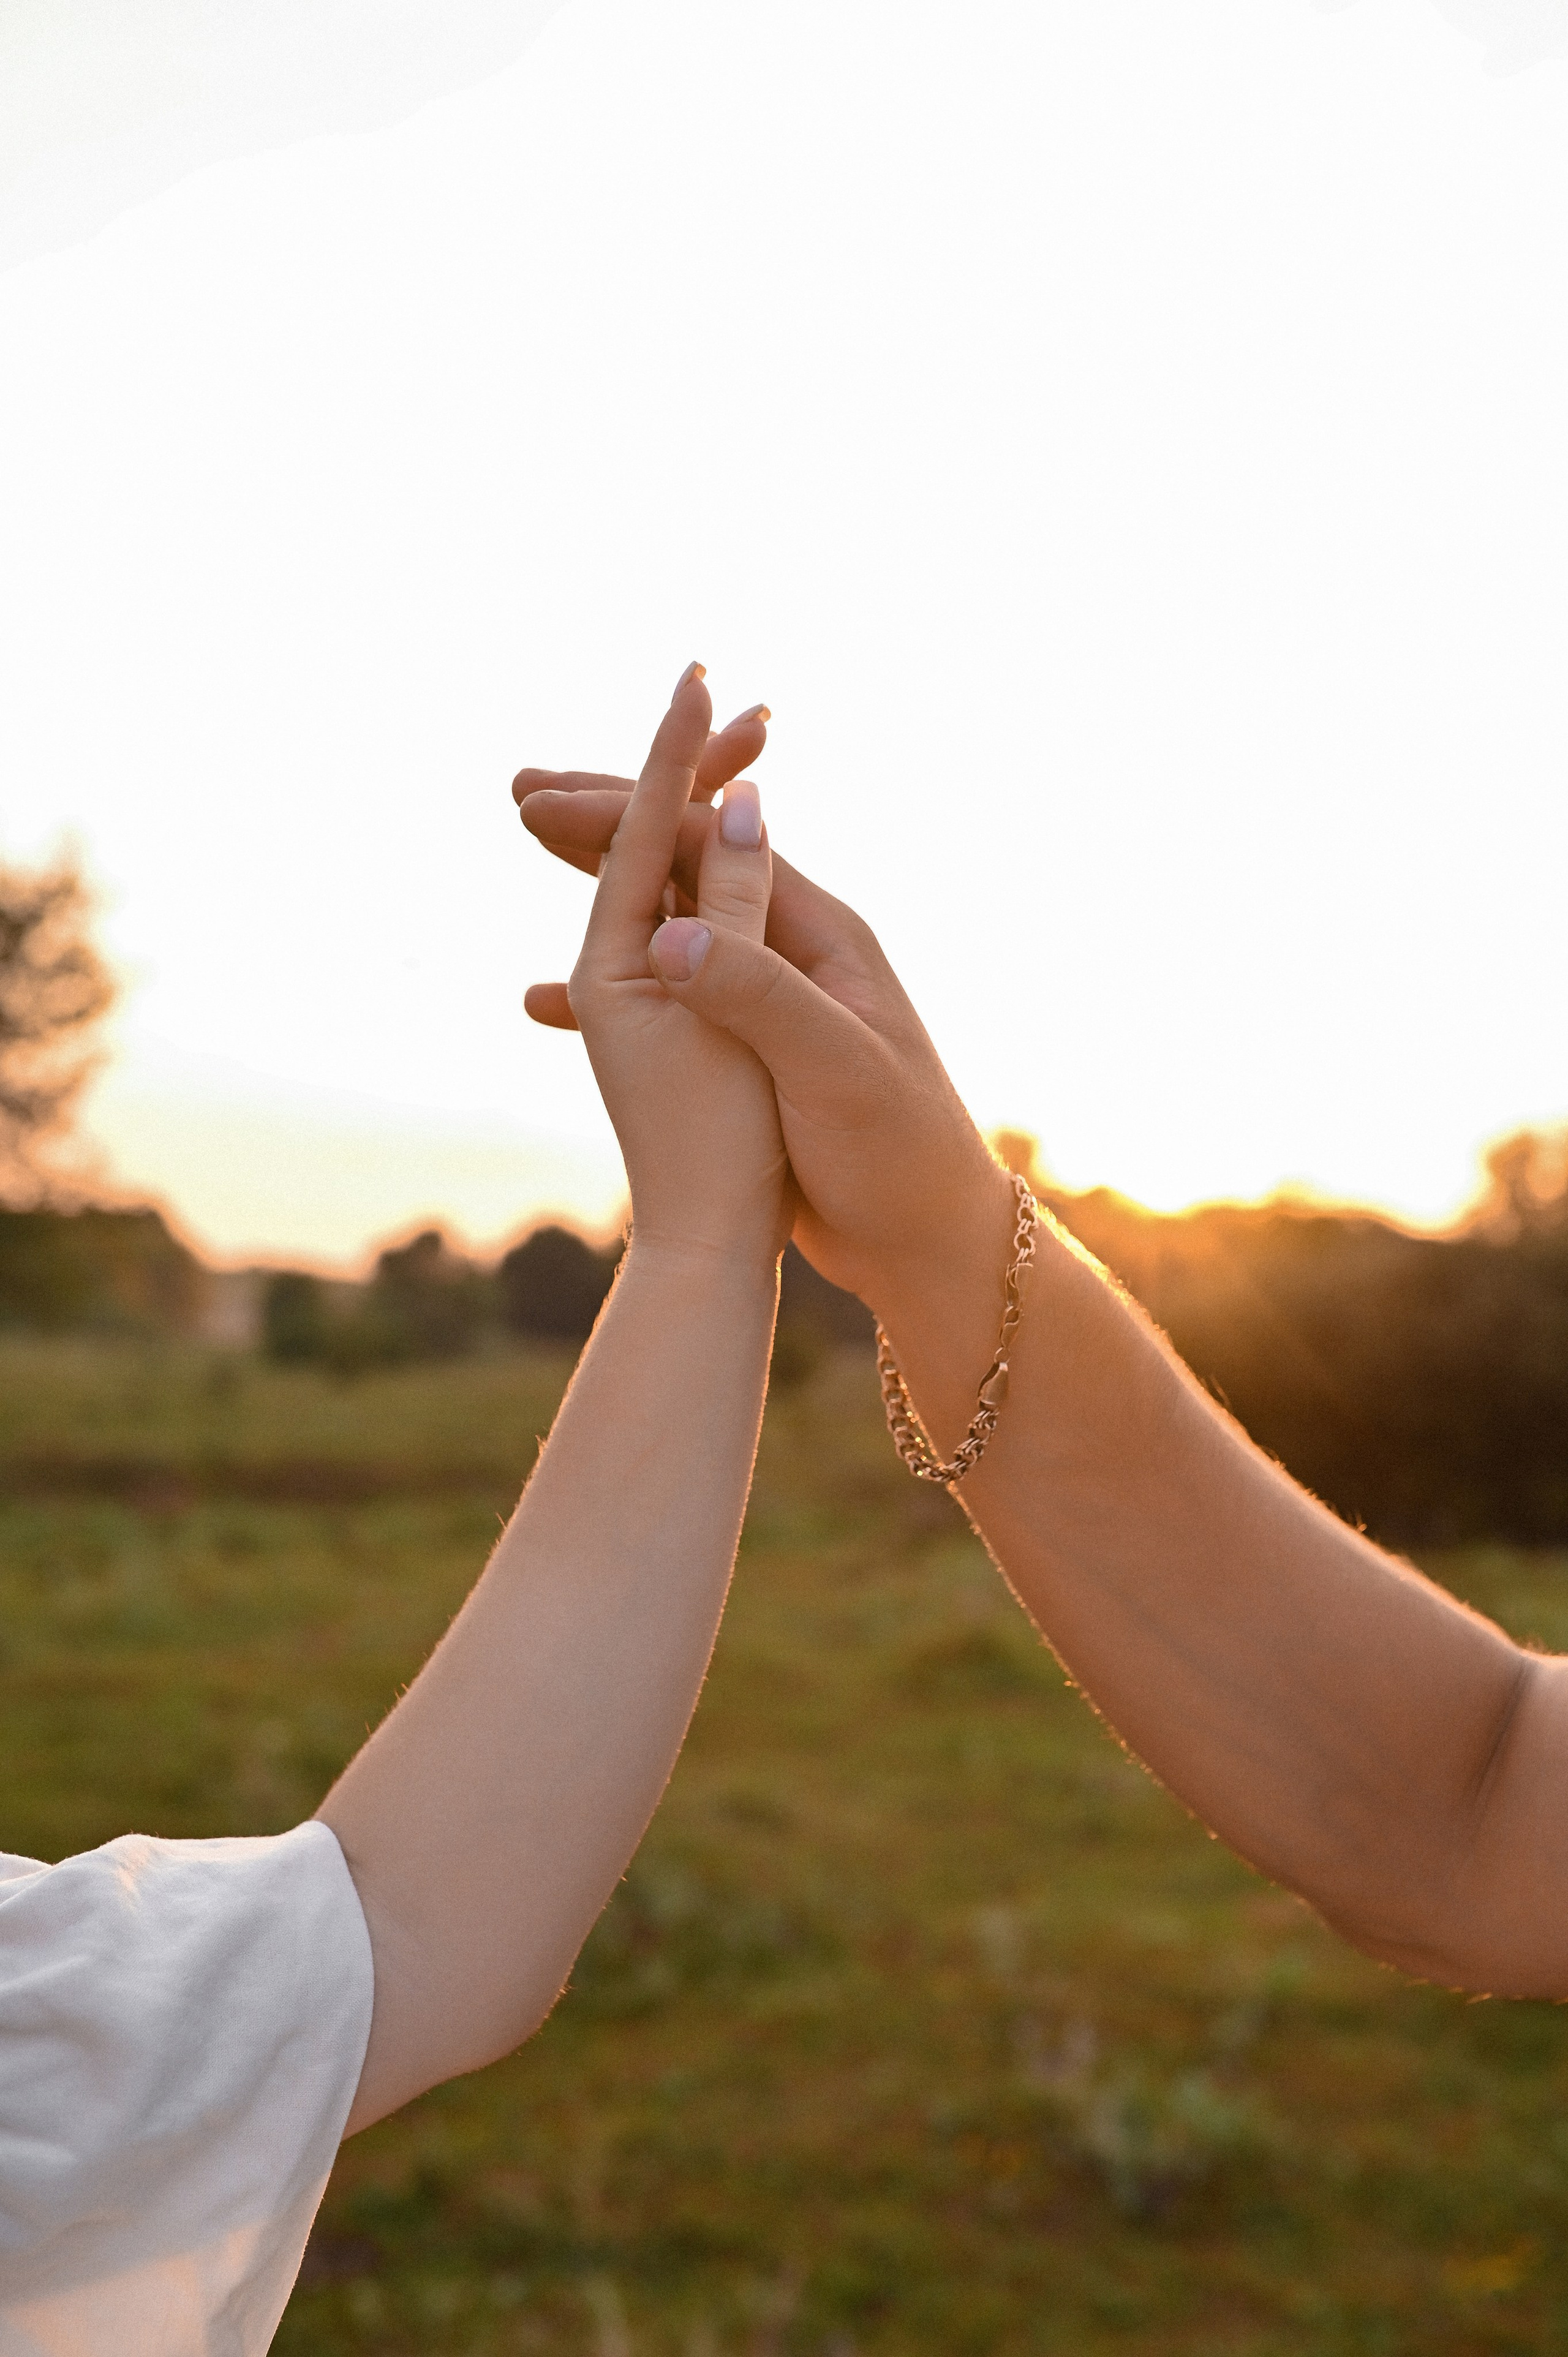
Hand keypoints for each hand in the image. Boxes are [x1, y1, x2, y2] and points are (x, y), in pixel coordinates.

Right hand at [513, 757, 1013, 1321]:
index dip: (625, 811)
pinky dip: (608, 981)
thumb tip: (667, 934)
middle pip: (686, 859)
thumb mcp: (833, 1069)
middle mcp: (791, 949)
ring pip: (669, 915)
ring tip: (535, 849)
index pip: (711, 840)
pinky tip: (545, 998)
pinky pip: (666, 991)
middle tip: (522, 791)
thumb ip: (759, 997)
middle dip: (605, 821)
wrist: (925, 1239)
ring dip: (602, 881)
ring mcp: (768, 998)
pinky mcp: (749, 1050)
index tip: (541, 804)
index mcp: (818, 934)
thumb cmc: (899, 1152)